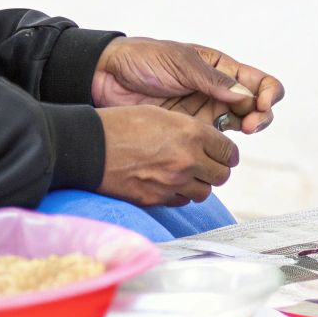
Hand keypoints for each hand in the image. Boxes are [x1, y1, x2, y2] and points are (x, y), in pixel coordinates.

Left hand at [92, 37, 283, 134]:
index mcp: (221, 67)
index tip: (260, 104)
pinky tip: (218, 148)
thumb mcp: (180, 62)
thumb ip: (213, 80)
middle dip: (261, 116)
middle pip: (256, 106)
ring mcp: (206, 112)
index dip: (268, 93)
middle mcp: (219, 91)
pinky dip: (223, 147)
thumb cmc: (143, 60)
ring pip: (240, 125)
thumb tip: (246, 97)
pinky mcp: (191, 131)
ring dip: (247, 130)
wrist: (107, 77)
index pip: (259, 81)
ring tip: (240, 134)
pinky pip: (215, 142)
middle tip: (250, 125)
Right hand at [96, 105, 239, 205]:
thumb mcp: (160, 115)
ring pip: (204, 192)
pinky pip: (181, 201)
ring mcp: (173, 183)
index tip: (225, 155)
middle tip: (209, 165)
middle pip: (221, 175)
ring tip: (187, 175)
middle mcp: (187, 161)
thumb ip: (189, 130)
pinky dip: (181, 194)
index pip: (228, 152)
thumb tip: (207, 143)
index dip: (228, 154)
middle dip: (217, 170)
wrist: (90, 148)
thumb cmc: (122, 124)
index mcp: (191, 135)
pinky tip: (170, 183)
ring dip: (200, 184)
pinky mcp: (157, 199)